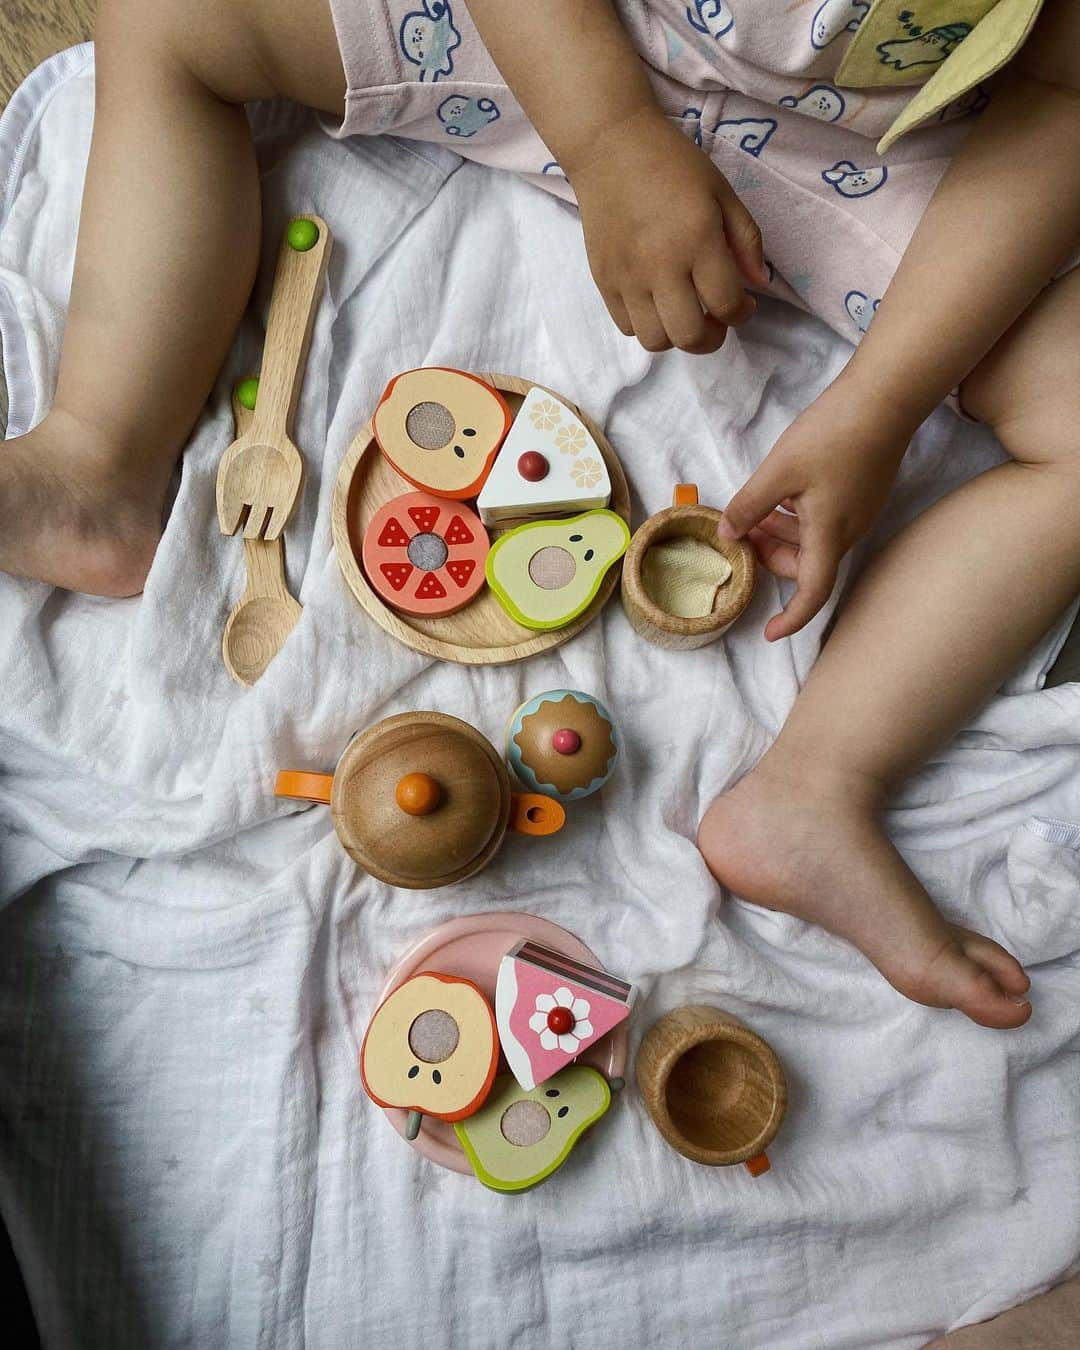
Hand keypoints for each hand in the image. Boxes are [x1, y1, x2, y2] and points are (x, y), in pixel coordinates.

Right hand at [569, 107, 767, 353]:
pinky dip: (647, 324)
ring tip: (684, 312)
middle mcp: (661, 266)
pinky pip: (627, 327)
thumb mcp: (722, 192)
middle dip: (712, 337)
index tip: (744, 303)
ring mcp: (627, 277)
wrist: (610, 146)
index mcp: (698, 240)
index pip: (727, 305)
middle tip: (716, 319)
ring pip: (655, 341)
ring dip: (676, 335)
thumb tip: (758, 284)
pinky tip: (656, 301)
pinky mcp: (603, 280)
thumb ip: (746, 240)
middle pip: (689, 336)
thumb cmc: (673, 164)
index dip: (742, 313)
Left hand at [718, 373, 914, 639]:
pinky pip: (825, 521)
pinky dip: (798, 517)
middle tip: (741, 533)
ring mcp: (858, 512)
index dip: (791, 618)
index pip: (812, 593)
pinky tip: (781, 491)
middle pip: (807, 566)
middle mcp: (849, 531)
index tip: (768, 633)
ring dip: (781, 534)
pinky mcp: (861, 493)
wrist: (886, 397)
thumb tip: (727, 534)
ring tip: (755, 508)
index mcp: (830, 535)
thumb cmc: (833, 434)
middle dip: (771, 557)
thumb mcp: (779, 470)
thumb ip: (749, 506)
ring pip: (813, 541)